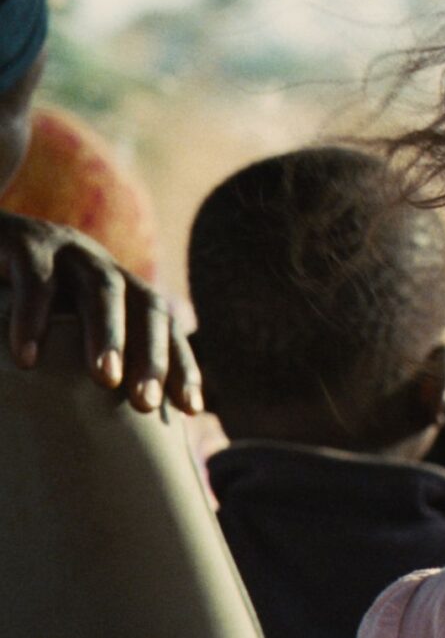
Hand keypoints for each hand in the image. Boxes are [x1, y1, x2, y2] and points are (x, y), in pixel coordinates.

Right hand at [0, 210, 201, 413]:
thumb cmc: (24, 298)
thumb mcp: (62, 324)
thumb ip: (85, 359)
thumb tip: (108, 430)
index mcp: (121, 289)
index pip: (166, 327)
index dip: (181, 365)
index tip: (191, 409)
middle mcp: (105, 268)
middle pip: (147, 308)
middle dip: (153, 356)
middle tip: (147, 403)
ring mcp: (70, 251)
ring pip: (103, 290)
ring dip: (108, 334)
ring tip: (106, 378)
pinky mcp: (26, 242)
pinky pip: (36, 280)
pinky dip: (33, 317)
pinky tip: (27, 359)